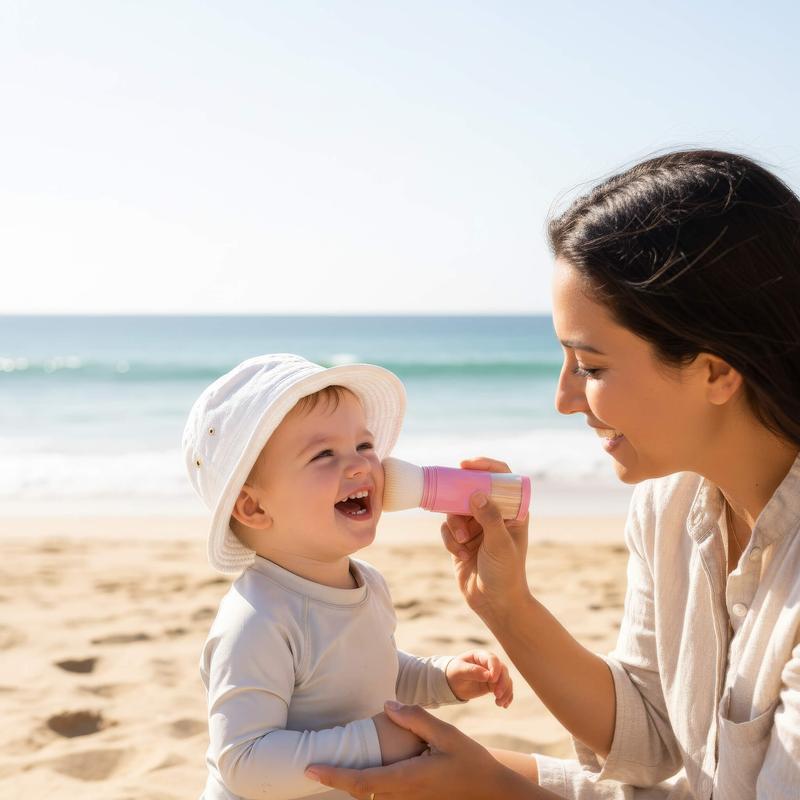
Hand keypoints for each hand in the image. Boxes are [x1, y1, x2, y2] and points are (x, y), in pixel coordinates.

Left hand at [306, 701, 536, 799]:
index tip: (309, 768)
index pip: (361, 781)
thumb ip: (415, 719)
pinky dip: (366, 785)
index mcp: (407, 779)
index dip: (333, 775)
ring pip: (369, 796)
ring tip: (329, 765)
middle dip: (334, 780)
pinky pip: (382, 796)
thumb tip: (387, 707)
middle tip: (309, 764)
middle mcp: (403, 796)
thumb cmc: (470, 761)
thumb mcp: (446, 734)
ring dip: (349, 782)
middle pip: (359, 792)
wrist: (491, 790)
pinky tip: (362, 770)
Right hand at [441, 457, 530, 622]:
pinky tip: (460, 554)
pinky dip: (450, 539)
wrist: (495, 604)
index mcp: (513, 512)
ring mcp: (477, 527)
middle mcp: (494, 515)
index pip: (502, 479)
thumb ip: (489, 517)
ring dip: (455, 524)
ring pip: (456, 509)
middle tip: (450, 495)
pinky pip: (447, 527)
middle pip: (472, 490)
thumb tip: (475, 493)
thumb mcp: (500, 543)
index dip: (486, 466)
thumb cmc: (506, 573)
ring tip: (462, 541)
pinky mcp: (460, 539)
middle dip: (460, 497)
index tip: (467, 464)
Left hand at [445, 649, 512, 706]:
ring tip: (499, 703)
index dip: (495, 669)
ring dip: (506, 692)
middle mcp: (489, 664)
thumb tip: (487, 675)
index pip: (493, 659)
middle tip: (497, 695)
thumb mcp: (459, 671)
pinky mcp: (494, 685)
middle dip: (503, 683)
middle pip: (503, 670)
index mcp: (480, 656)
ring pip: (506, 680)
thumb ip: (472, 671)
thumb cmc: (455, 672)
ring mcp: (493, 674)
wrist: (453, 683)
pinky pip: (506, 689)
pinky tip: (504, 705)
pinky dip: (507, 696)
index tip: (492, 680)